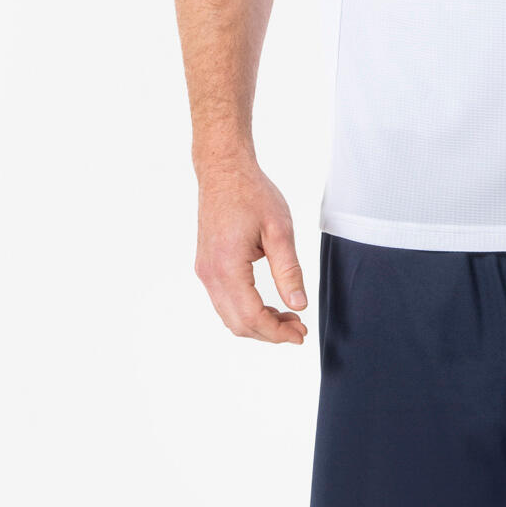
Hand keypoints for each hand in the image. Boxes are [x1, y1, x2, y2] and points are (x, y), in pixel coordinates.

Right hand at [193, 158, 308, 342]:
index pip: (251, 316)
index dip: (277, 332)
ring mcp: (205, 271)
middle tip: (299, 330)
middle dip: (270, 333)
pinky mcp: (207, 266)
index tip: (300, 335)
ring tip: (288, 319)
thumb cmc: (251, 193)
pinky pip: (224, 302)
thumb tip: (298, 305)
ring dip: (258, 324)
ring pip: (229, 316)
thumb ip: (288, 271)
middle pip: (238, 323)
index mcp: (227, 265)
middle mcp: (210, 274)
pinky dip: (246, 312)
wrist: (223, 171)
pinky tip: (269, 306)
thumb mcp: (279, 230)